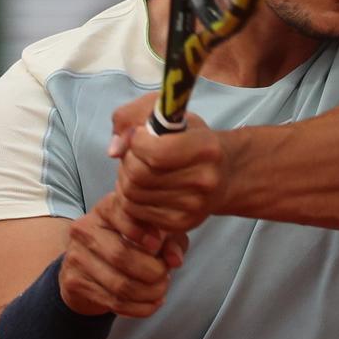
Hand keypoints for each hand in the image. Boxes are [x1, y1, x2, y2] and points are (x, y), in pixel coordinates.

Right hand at [59, 191, 188, 318]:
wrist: (89, 263)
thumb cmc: (130, 241)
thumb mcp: (155, 233)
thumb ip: (170, 241)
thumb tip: (174, 260)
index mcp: (107, 208)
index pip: (123, 215)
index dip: (143, 232)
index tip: (157, 246)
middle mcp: (86, 228)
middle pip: (121, 255)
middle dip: (152, 272)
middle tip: (165, 276)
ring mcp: (76, 255)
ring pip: (119, 284)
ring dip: (148, 293)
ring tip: (160, 291)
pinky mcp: (74, 281)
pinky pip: (113, 302)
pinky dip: (139, 308)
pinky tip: (151, 303)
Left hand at [109, 94, 227, 232]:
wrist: (224, 174)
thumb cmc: (193, 139)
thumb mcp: (171, 114)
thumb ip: (134, 117)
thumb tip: (114, 149)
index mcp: (206, 148)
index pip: (156, 152)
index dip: (136, 142)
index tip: (140, 135)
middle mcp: (204, 180)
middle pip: (139, 175)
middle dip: (127, 160)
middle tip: (134, 153)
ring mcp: (193, 206)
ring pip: (132, 193)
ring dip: (125, 177)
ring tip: (137, 167)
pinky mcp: (181, 223)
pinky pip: (135, 210)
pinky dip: (129, 196)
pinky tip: (140, 185)